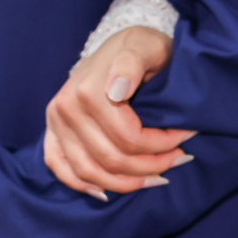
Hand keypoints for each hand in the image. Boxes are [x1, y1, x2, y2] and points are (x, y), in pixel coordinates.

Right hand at [44, 25, 194, 199]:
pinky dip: (82, 185)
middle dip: (151, 165)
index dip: (162, 146)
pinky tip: (107, 192)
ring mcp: (55, 123)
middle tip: (179, 158)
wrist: (117, 46)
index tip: (185, 136)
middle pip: (112, 160)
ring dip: (126, 183)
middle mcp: (66, 109)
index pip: (129, 140)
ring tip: (156, 177)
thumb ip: (132, 62)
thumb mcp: (145, 45)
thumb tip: (117, 90)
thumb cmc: (139, 47)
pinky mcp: (52, 133)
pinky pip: (61, 169)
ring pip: (90, 172)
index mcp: (87, 91)